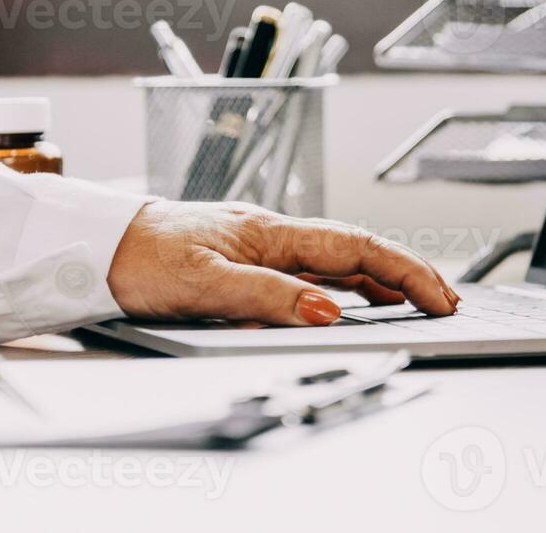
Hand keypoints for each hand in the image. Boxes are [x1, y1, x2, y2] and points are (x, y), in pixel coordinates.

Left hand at [106, 201, 460, 326]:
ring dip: (381, 279)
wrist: (99, 244)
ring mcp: (261, 244)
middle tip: (446, 301)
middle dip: (407, 272)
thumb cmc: (142, 256)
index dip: (405, 271)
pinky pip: (310, 270)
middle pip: (358, 249)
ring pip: (337, 260)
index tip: (441, 296)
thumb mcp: (206, 285)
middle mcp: (272, 233)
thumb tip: (331, 313)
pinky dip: (344, 285)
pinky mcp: (246, 258)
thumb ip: (271, 297)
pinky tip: (353, 301)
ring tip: (416, 302)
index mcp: (270, 232)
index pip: (357, 248)